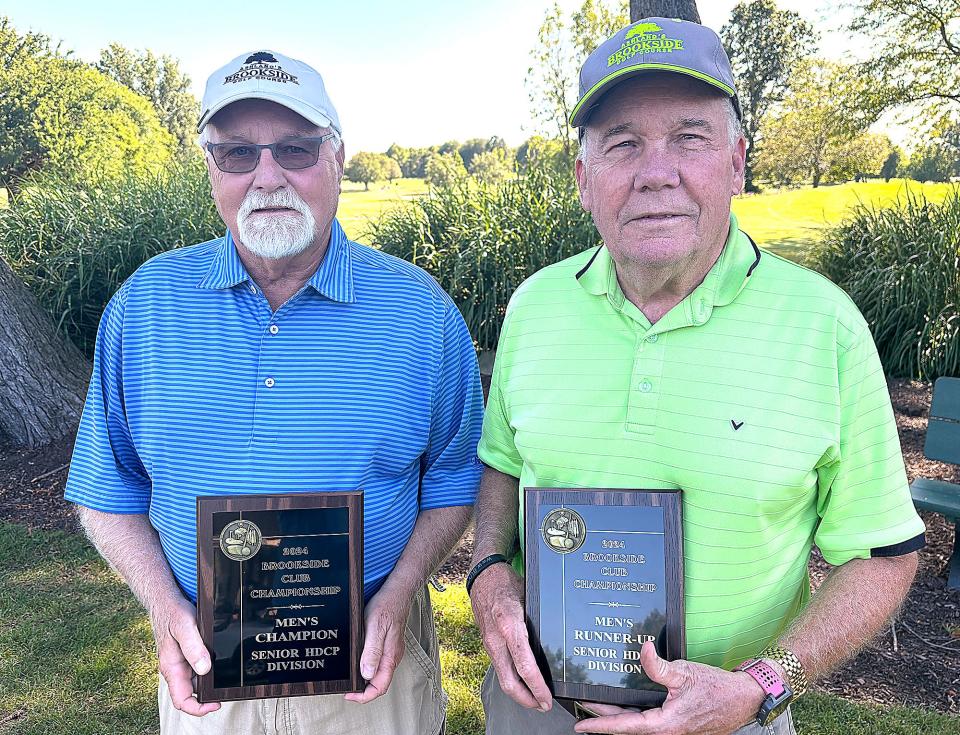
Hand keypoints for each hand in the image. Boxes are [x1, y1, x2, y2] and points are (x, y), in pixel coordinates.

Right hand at [150, 598, 219, 716]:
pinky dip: (210, 668)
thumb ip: (193, 647)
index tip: (215, 704)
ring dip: (210, 681)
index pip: (181, 700)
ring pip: (197, 680)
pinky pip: (199, 666)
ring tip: (226, 675)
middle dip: (208, 695)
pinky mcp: (188, 653)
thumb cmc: (172, 612)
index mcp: (172, 668)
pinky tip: (221, 661)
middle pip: (192, 693)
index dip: (198, 708)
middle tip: (226, 689)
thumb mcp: (184, 627)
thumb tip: (204, 669)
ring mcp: (182, 662)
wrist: (166, 600)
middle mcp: (176, 668)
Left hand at [343, 585, 411, 703]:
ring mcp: (391, 651)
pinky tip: (358, 661)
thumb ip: (372, 651)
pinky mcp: (388, 644)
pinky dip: (367, 667)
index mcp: (390, 657)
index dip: (364, 696)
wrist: (397, 592)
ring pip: (379, 674)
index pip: (380, 687)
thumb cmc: (387, 606)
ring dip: (365, 680)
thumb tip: (367, 674)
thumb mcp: (376, 627)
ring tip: (350, 677)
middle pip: (379, 683)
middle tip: (346, 688)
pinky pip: (378, 662)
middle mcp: (392, 657)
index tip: (349, 694)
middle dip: (363, 690)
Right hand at [469, 562, 552, 711]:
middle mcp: (497, 638)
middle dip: (527, 700)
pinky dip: (512, 680)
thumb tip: (555, 641)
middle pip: (509, 682)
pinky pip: (500, 668)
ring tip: (536, 699)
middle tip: (544, 706)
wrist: (482, 576)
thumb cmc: (506, 583)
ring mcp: (489, 643)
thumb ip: (537, 620)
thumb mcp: (527, 595)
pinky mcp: (488, 644)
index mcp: (509, 624)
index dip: (537, 687)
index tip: (547, 699)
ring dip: (519, 693)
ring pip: (503, 678)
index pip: (524, 665)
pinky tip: (524, 682)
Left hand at [573, 641, 764, 734]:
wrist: (743, 699)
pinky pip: (651, 722)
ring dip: (620, 716)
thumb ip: (659, 666)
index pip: (624, 726)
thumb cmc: (717, 689)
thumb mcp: (685, 672)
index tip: (581, 724)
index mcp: (665, 724)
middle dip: (605, 718)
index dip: (600, 724)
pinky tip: (630, 705)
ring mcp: (672, 730)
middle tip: (584, 707)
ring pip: (639, 725)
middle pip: (628, 726)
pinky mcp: (678, 726)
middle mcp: (667, 731)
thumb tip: (643, 651)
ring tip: (601, 706)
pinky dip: (636, 714)